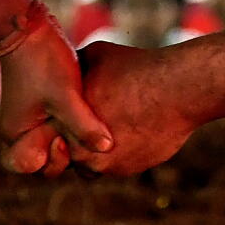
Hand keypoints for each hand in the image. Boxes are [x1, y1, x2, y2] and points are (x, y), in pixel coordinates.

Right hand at [0, 13, 113, 174]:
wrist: (32, 28)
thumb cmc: (44, 62)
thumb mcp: (66, 95)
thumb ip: (84, 125)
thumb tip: (107, 149)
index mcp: (17, 135)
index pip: (34, 167)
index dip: (54, 160)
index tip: (64, 141)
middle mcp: (22, 131)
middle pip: (49, 156)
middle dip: (70, 150)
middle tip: (85, 133)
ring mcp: (34, 117)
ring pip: (60, 138)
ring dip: (77, 135)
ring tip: (94, 124)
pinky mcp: (47, 104)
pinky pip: (63, 123)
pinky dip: (77, 122)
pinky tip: (95, 114)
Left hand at [5, 42, 194, 177]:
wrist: (177, 90)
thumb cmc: (137, 68)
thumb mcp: (97, 54)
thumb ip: (76, 67)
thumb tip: (67, 66)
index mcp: (67, 121)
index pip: (47, 132)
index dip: (59, 120)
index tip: (72, 108)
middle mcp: (80, 150)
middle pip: (67, 150)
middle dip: (75, 137)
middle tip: (96, 115)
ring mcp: (104, 164)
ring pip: (91, 162)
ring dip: (97, 149)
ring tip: (115, 122)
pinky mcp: (127, 169)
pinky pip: (117, 164)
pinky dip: (123, 150)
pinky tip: (134, 126)